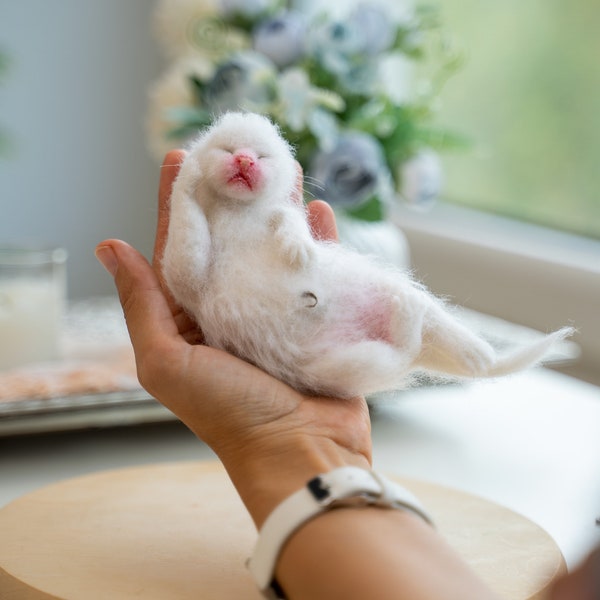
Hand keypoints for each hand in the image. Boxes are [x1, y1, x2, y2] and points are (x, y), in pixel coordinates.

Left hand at [95, 151, 371, 526]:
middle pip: (230, 239)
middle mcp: (233, 308)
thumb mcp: (166, 361)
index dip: (178, 203)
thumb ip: (142, 304)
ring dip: (275, 208)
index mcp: (193, 316)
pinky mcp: (319, 315)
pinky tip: (317, 208)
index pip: (180, 247)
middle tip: (237, 152)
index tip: (182, 159)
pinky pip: (319, 267)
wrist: (301, 452)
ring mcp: (277, 309)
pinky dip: (318, 238)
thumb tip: (108, 247)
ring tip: (279, 167)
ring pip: (273, 246)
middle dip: (231, 195)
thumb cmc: (229, 413)